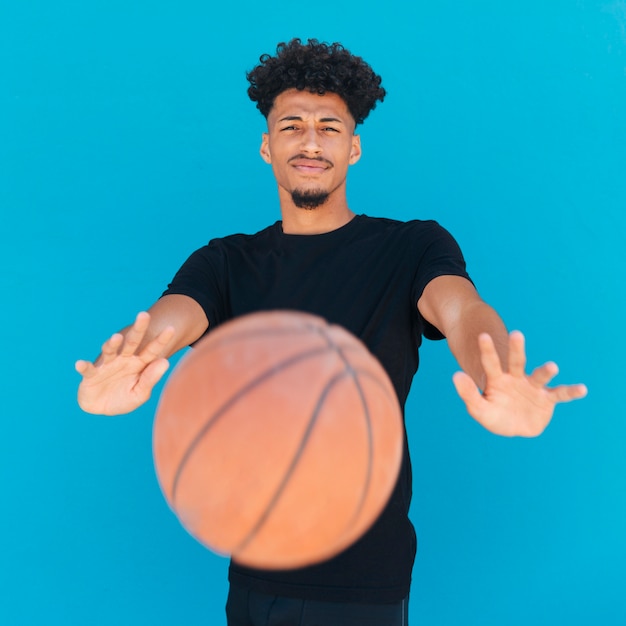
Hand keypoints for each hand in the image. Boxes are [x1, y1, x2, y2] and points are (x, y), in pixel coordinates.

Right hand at [75, 312, 174, 415]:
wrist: (102, 407)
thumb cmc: (124, 397)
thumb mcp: (140, 392)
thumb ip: (151, 378)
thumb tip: (165, 361)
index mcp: (139, 363)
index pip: (152, 350)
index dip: (161, 340)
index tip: (171, 329)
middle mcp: (123, 360)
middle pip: (132, 342)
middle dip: (138, 329)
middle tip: (144, 315)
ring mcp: (107, 365)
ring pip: (110, 351)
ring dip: (112, 344)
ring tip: (116, 337)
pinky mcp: (91, 375)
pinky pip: (88, 370)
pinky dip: (84, 367)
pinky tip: (80, 364)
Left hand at [452, 331, 587, 436]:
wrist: (513, 426)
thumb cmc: (493, 414)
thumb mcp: (478, 408)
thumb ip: (467, 393)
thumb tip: (456, 375)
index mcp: (497, 379)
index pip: (490, 362)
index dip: (487, 350)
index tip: (483, 336)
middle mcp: (516, 378)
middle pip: (516, 362)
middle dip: (516, 349)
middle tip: (516, 334)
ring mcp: (533, 388)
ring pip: (539, 376)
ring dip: (545, 371)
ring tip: (552, 366)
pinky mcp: (547, 399)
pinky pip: (560, 394)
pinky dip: (571, 392)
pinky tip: (582, 389)